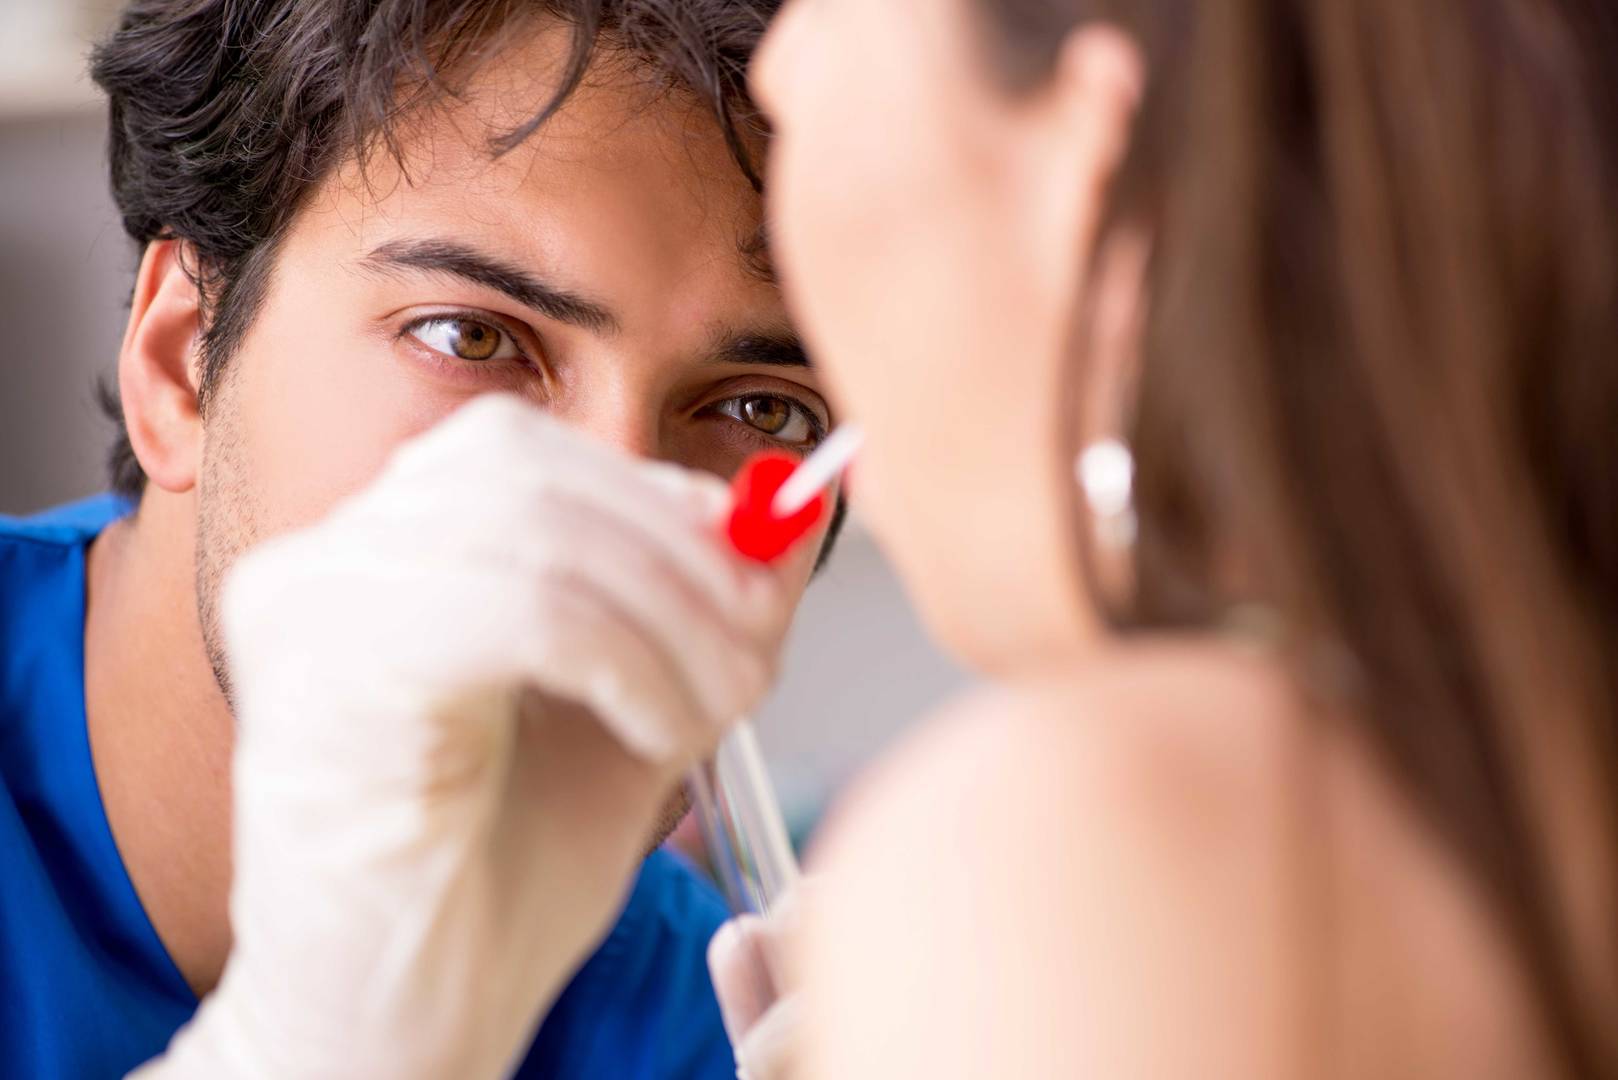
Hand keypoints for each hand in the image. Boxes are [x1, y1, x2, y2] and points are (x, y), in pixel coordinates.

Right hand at [133, 395, 796, 1078]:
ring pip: (531, 528)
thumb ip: (692, 614)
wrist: (400, 1025)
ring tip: (720, 704)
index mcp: (376, 559)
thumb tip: (784, 519)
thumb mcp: (628, 715)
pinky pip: (514, 607)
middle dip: (678, 550)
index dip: (653, 495)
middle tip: (759, 640)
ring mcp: (305, 609)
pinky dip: (622, 656)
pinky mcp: (321, 678)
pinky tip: (656, 728)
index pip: (519, 450)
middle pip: (523, 467)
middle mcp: (319, 562)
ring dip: (667, 612)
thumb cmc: (499, 884)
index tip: (754, 568)